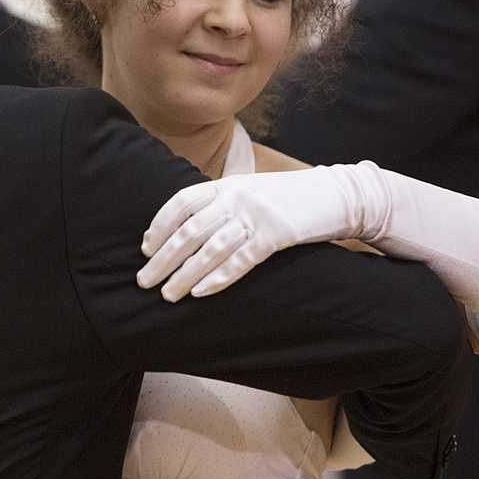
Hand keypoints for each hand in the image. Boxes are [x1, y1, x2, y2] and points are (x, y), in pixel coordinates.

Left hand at [135, 163, 389, 301]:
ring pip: (211, 248)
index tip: (145, 249)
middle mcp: (236, 196)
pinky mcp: (277, 234)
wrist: (334, 195)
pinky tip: (201, 293)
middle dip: (163, 258)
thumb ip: (218, 204)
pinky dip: (219, 278)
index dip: (159, 226)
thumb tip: (181, 231)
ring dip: (185, 274)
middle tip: (144, 281)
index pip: (180, 202)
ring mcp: (256, 214)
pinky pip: (241, 260)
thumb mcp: (247, 190)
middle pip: (189, 230)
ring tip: (168, 295)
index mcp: (225, 183)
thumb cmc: (285, 198)